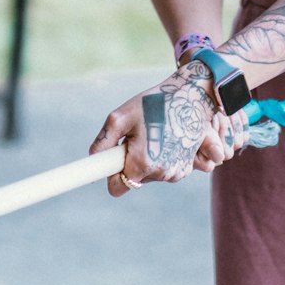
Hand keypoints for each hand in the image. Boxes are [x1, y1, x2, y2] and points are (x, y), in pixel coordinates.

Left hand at [89, 62, 250, 196]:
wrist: (190, 95)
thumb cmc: (153, 103)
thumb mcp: (122, 116)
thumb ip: (105, 140)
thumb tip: (94, 158)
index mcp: (143, 163)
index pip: (118, 188)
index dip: (112, 175)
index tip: (115, 157)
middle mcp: (162, 172)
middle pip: (134, 180)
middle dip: (132, 163)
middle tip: (139, 136)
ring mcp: (177, 171)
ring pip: (150, 176)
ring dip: (148, 161)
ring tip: (155, 135)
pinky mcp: (187, 167)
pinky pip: (165, 172)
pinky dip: (163, 159)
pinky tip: (167, 139)